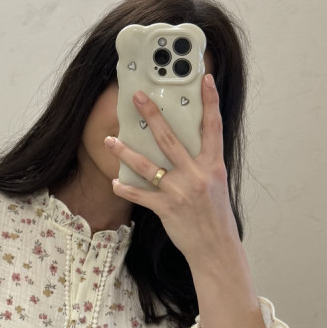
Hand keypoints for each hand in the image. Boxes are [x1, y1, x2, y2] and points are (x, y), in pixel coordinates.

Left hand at [105, 75, 238, 265]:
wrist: (217, 249)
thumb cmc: (216, 216)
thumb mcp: (216, 184)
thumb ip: (202, 164)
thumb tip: (184, 144)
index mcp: (213, 166)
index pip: (213, 127)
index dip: (210, 101)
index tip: (204, 79)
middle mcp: (197, 175)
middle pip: (170, 139)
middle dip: (152, 116)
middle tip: (137, 97)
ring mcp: (180, 192)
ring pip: (147, 166)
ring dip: (125, 152)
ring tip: (110, 140)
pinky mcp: (166, 209)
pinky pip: (140, 195)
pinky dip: (125, 188)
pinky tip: (114, 182)